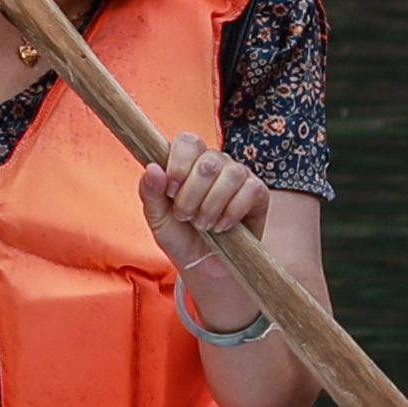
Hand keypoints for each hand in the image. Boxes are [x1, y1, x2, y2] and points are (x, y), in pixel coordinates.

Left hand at [140, 139, 279, 315]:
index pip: (187, 140)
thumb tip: (153, 168)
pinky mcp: (258, 192)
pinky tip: (223, 226)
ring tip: (203, 225)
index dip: (178, 165)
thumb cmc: (180, 236)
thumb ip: (150, 192)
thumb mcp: (157, 218)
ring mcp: (238, 175)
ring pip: (231, 174)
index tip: (171, 192)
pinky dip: (233, 212)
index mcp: (188, 160)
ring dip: (212, 206)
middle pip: (208, 161)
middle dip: (192, 195)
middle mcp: (214, 161)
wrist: (204, 266)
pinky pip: (251, 190)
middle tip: (186, 217)